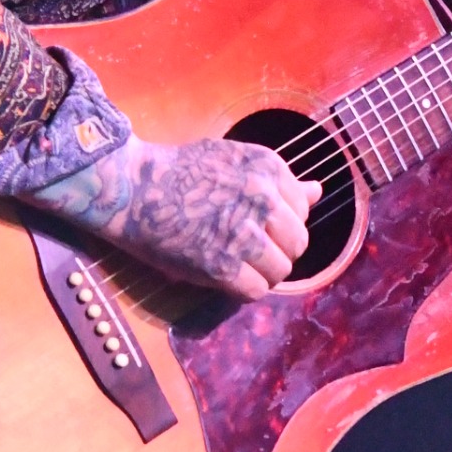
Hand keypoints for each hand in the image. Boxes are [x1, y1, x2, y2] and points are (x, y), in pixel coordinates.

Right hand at [22, 136, 321, 299]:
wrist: (135, 188)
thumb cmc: (181, 172)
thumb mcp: (234, 161)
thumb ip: (278, 181)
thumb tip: (316, 192)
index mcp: (269, 168)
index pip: (302, 211)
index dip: (280, 224)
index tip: (256, 225)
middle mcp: (262, 198)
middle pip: (297, 244)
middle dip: (276, 250)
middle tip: (247, 249)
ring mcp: (243, 232)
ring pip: (281, 270)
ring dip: (261, 273)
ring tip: (236, 263)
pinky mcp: (222, 265)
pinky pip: (256, 290)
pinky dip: (243, 289)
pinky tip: (224, 275)